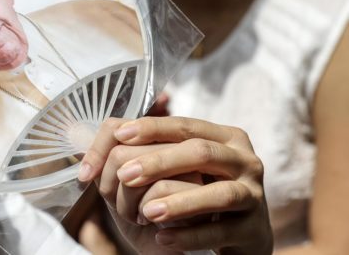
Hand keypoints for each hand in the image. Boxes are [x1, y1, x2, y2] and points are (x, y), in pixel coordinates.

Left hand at [78, 116, 272, 253]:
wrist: (241, 237)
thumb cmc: (199, 194)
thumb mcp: (178, 168)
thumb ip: (152, 149)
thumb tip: (110, 134)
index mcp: (224, 137)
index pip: (185, 125)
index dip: (151, 128)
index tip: (119, 135)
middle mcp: (245, 160)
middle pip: (201, 152)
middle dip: (159, 162)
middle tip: (125, 176)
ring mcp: (254, 194)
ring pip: (219, 194)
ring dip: (179, 202)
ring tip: (146, 213)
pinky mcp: (255, 229)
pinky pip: (222, 231)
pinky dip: (190, 235)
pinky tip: (163, 239)